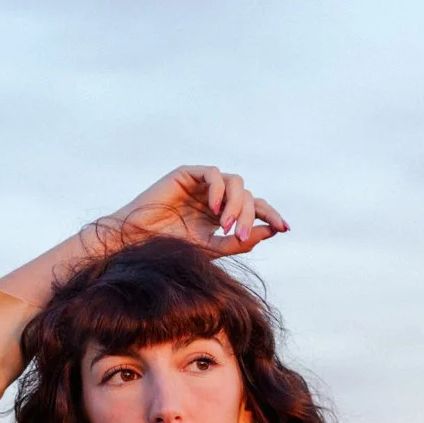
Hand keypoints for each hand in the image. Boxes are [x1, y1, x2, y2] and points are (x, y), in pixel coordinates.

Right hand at [106, 166, 287, 254]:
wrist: (139, 241)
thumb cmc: (172, 247)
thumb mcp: (212, 249)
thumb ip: (240, 242)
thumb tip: (272, 231)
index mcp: (224, 214)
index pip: (255, 209)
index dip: (271, 216)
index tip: (284, 229)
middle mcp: (217, 197)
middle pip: (248, 197)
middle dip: (248, 216)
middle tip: (237, 236)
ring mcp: (204, 184)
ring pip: (236, 183)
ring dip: (236, 205)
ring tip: (225, 226)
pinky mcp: (188, 173)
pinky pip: (213, 173)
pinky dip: (218, 189)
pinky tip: (214, 209)